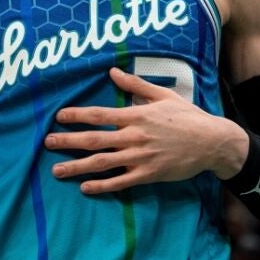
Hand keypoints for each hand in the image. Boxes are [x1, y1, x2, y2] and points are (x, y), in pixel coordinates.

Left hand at [44, 66, 247, 194]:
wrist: (212, 142)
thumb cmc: (187, 116)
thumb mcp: (162, 96)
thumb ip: (136, 85)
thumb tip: (113, 71)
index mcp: (136, 115)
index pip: (99, 115)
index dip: (77, 116)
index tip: (59, 117)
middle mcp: (134, 136)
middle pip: (94, 140)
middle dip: (68, 141)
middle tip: (47, 143)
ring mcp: (140, 157)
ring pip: (102, 162)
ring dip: (77, 167)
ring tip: (57, 170)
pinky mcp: (148, 175)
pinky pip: (121, 181)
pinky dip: (102, 185)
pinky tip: (86, 188)